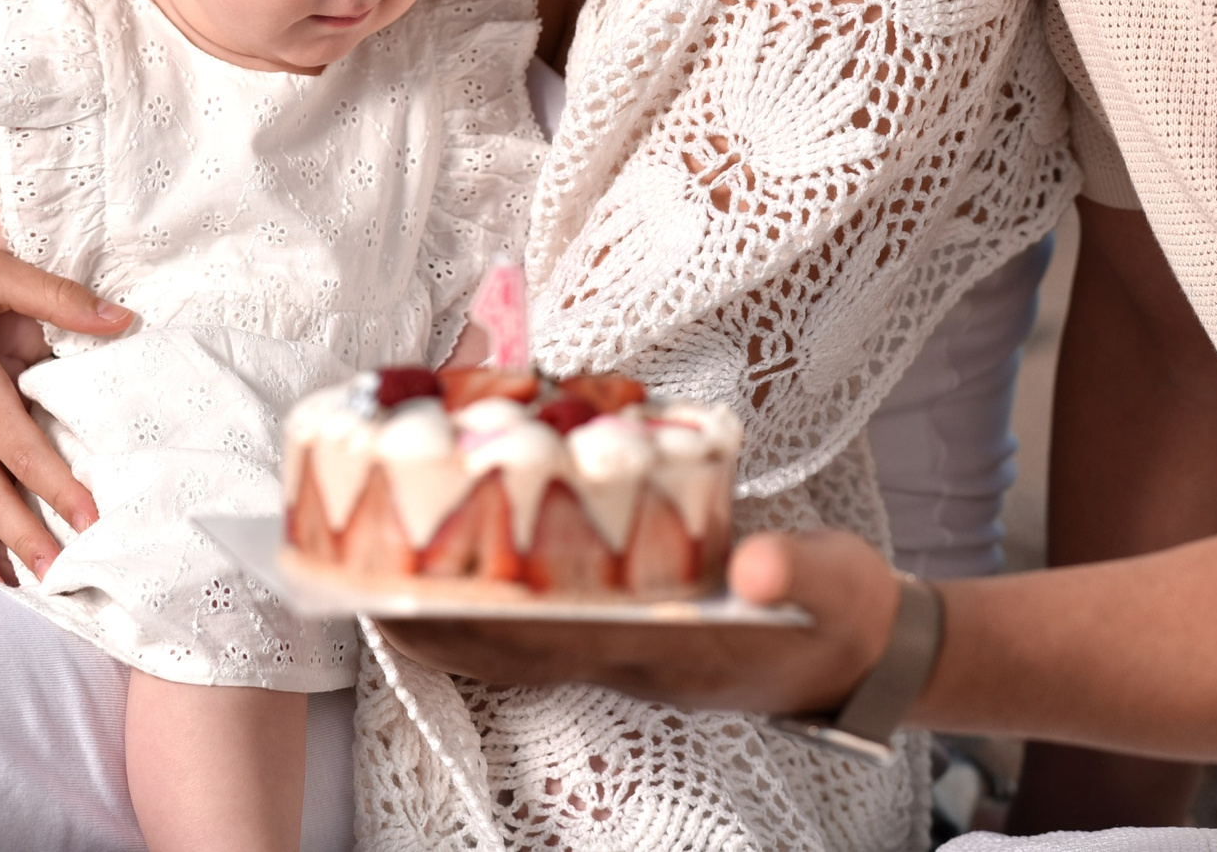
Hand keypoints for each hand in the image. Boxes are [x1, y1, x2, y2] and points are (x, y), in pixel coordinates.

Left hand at [377, 529, 897, 714]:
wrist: (868, 647)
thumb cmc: (844, 612)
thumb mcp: (834, 586)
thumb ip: (795, 574)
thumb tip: (755, 568)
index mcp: (665, 649)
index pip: (543, 642)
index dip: (467, 622)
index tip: (396, 598)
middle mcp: (630, 654)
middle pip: (507, 646)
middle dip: (427, 617)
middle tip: (348, 577)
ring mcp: (628, 644)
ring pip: (516, 635)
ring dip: (449, 607)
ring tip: (379, 568)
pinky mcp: (635, 622)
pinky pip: (546, 616)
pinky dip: (495, 594)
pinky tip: (466, 563)